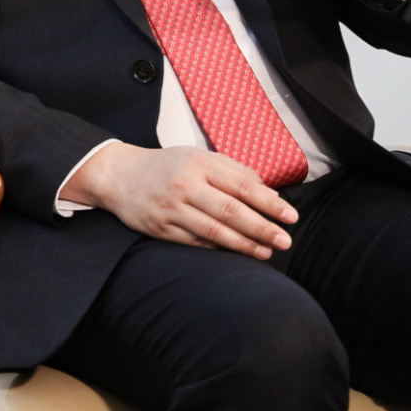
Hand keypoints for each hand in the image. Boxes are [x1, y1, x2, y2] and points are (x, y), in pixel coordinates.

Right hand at [61, 143, 297, 258]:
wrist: (120, 175)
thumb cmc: (167, 166)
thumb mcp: (198, 157)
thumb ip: (233, 171)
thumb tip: (268, 192)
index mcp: (200, 163)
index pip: (243, 185)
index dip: (269, 203)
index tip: (290, 216)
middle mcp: (186, 185)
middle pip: (231, 210)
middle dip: (262, 228)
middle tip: (284, 241)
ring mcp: (172, 208)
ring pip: (214, 231)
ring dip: (243, 244)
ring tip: (265, 253)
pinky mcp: (160, 228)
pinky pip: (195, 242)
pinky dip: (218, 248)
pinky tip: (235, 253)